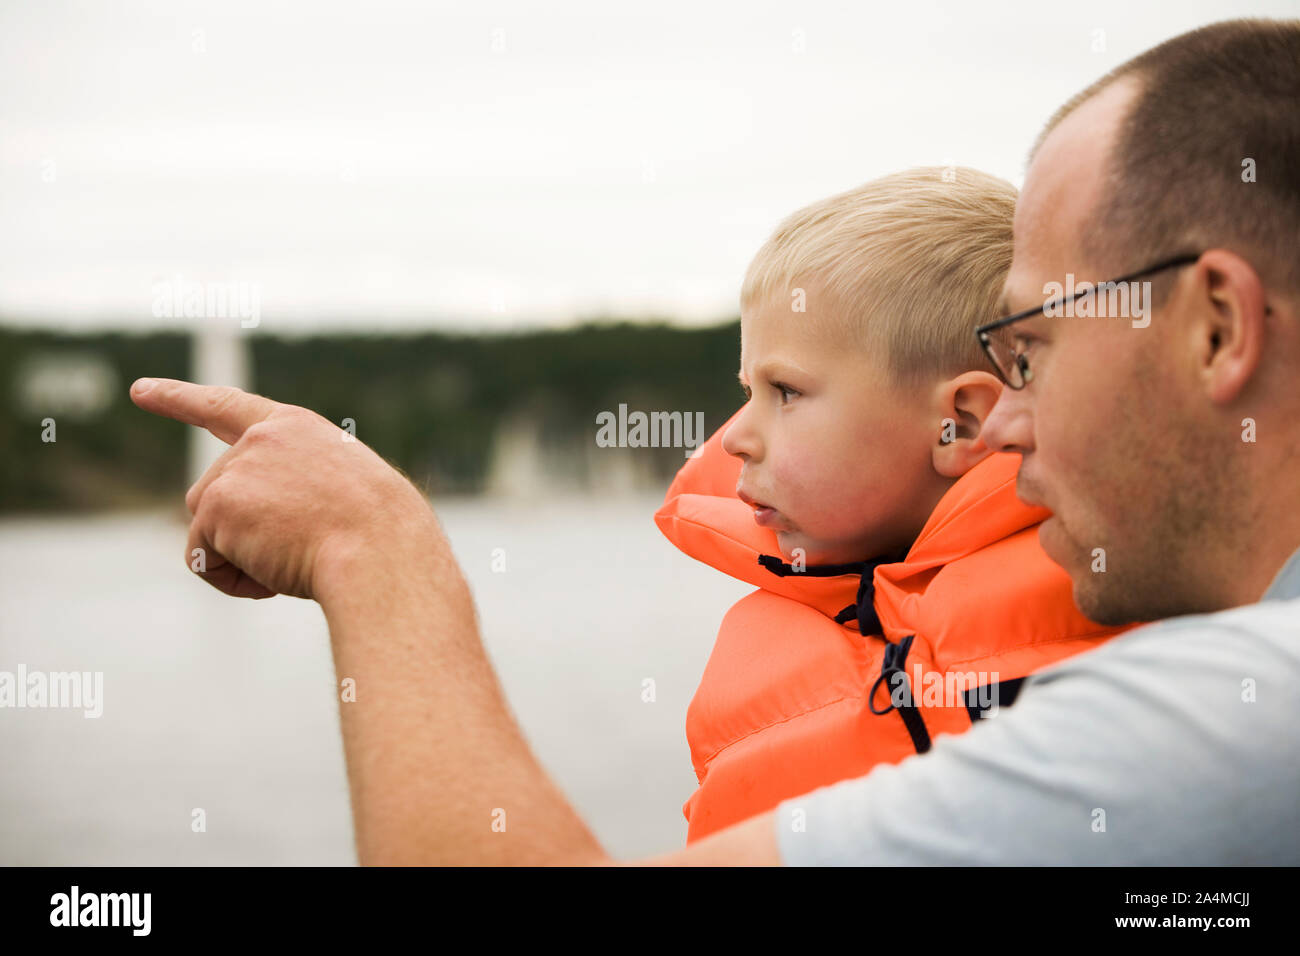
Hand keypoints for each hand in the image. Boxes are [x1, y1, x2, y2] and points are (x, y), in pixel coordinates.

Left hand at [129, 377, 436, 601]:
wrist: (380, 551)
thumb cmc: (379, 537)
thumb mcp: (343, 496)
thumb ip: (291, 493)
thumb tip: (247, 537)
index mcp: (297, 430)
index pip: (228, 407)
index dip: (180, 399)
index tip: (139, 391)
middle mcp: (259, 439)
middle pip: (214, 495)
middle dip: (241, 534)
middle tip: (302, 550)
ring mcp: (236, 468)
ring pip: (208, 529)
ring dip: (241, 558)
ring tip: (296, 559)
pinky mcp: (217, 504)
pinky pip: (204, 559)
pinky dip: (234, 580)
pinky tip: (275, 575)